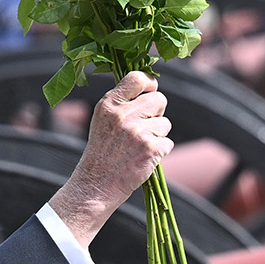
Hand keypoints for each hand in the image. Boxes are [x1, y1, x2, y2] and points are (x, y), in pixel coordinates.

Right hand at [48, 72, 172, 247]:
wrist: (96, 185)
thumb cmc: (102, 152)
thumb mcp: (103, 120)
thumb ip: (122, 102)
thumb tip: (150, 88)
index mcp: (109, 104)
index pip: (138, 78)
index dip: (150, 84)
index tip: (150, 92)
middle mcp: (123, 115)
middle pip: (159, 99)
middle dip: (156, 113)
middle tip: (143, 128)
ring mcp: (137, 132)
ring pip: (165, 123)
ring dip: (157, 135)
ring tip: (138, 147)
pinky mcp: (150, 148)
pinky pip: (168, 142)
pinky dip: (160, 152)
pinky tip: (143, 158)